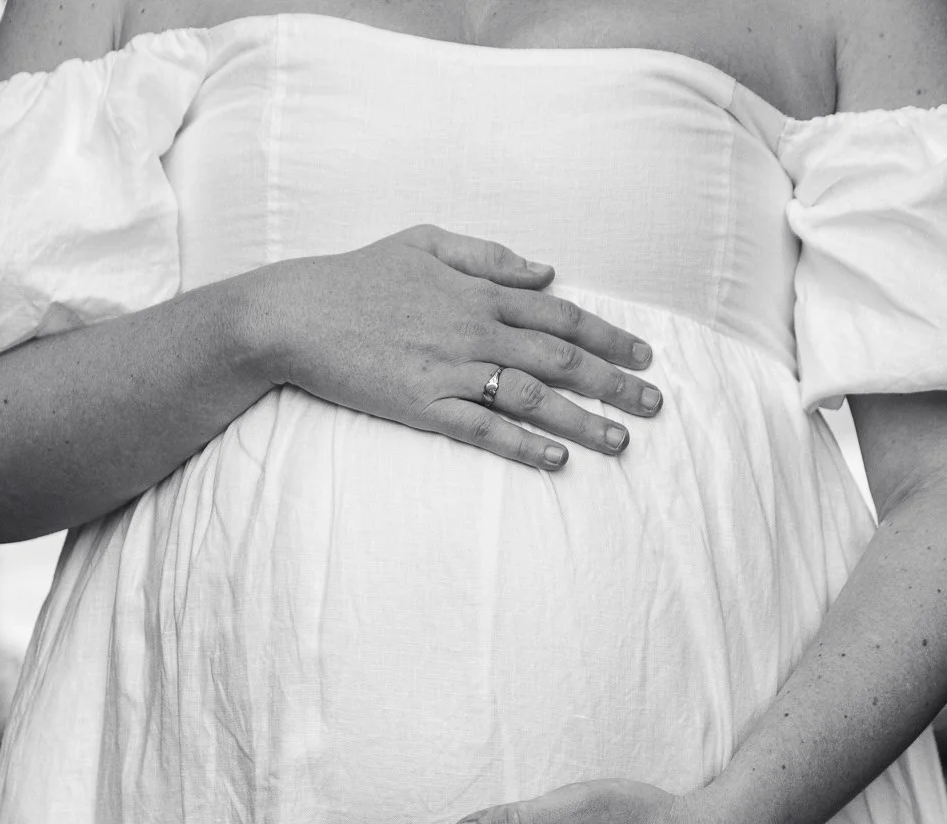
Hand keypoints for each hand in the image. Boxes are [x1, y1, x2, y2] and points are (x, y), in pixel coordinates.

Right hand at [244, 224, 664, 470]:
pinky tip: (556, 459)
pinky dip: (522, 444)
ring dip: (580, 420)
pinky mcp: (420, 404)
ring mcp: (447, 369)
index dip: (607, 336)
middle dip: (613, 382)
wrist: (292, 314)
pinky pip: (481, 429)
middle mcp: (472, 330)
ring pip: (530, 397)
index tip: (644, 356)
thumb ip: (488, 257)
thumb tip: (546, 270)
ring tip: (621, 441)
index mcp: (478, 292)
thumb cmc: (357, 276)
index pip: (560, 315)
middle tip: (654, 404)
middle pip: (559, 358)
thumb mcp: (425, 242)